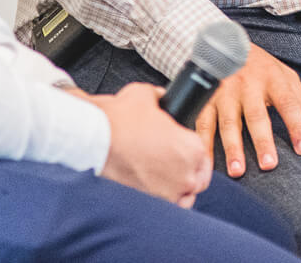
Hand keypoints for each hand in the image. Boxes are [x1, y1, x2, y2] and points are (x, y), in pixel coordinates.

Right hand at [95, 82, 213, 206]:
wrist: (97, 138)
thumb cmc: (121, 120)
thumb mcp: (145, 94)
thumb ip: (160, 96)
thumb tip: (161, 97)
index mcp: (192, 147)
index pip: (203, 151)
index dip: (193, 148)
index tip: (184, 147)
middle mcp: (187, 172)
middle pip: (201, 176)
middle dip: (193, 169)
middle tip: (179, 162)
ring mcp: (172, 191)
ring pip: (189, 194)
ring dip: (183, 186)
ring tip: (170, 177)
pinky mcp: (154, 202)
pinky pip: (172, 206)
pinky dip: (170, 199)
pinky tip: (162, 189)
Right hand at [195, 43, 300, 177]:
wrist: (225, 42)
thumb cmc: (262, 67)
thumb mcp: (286, 77)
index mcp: (272, 79)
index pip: (288, 104)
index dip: (297, 126)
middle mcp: (248, 85)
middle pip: (256, 115)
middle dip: (262, 141)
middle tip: (269, 165)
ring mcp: (224, 91)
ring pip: (228, 122)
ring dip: (232, 147)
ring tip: (237, 171)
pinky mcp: (206, 98)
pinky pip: (203, 123)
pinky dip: (203, 143)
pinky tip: (206, 162)